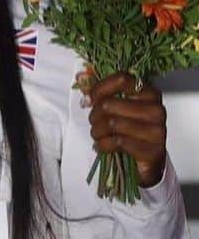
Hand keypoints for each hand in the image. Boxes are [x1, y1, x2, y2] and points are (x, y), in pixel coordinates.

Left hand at [87, 72, 166, 188]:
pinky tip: (102, 146)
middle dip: (94, 115)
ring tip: (98, 135)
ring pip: (112, 123)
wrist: (150, 160)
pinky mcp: (151, 150)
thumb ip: (102, 93)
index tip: (89, 99)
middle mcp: (156, 109)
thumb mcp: (119, 109)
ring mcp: (156, 130)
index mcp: (149, 94)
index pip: (123, 80)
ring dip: (97, 131)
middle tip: (94, 122)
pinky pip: (117, 142)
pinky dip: (103, 145)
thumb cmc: (132, 130)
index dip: (100, 88)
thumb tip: (81, 78)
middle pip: (110, 104)